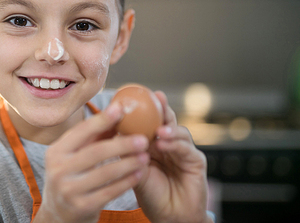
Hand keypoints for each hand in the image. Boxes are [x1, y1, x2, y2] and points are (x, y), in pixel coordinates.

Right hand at [33, 104, 149, 222]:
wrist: (58, 214)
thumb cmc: (71, 176)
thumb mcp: (72, 155)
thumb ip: (92, 136)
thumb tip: (117, 110)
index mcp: (56, 151)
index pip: (81, 132)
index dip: (102, 119)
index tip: (122, 109)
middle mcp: (58, 170)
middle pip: (96, 152)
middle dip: (122, 144)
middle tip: (143, 139)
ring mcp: (69, 190)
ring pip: (105, 173)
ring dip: (129, 163)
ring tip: (145, 156)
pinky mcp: (82, 207)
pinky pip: (110, 192)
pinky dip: (127, 181)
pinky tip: (139, 173)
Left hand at [134, 91, 211, 222]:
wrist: (170, 217)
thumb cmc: (150, 194)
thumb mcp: (133, 168)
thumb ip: (126, 149)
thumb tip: (111, 129)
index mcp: (152, 144)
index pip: (148, 121)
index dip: (144, 108)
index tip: (135, 96)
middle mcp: (168, 144)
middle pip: (166, 120)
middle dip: (161, 108)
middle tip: (156, 98)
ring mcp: (182, 151)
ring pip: (177, 131)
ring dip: (168, 127)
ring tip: (158, 130)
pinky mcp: (195, 160)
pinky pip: (185, 148)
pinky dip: (175, 143)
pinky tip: (164, 143)